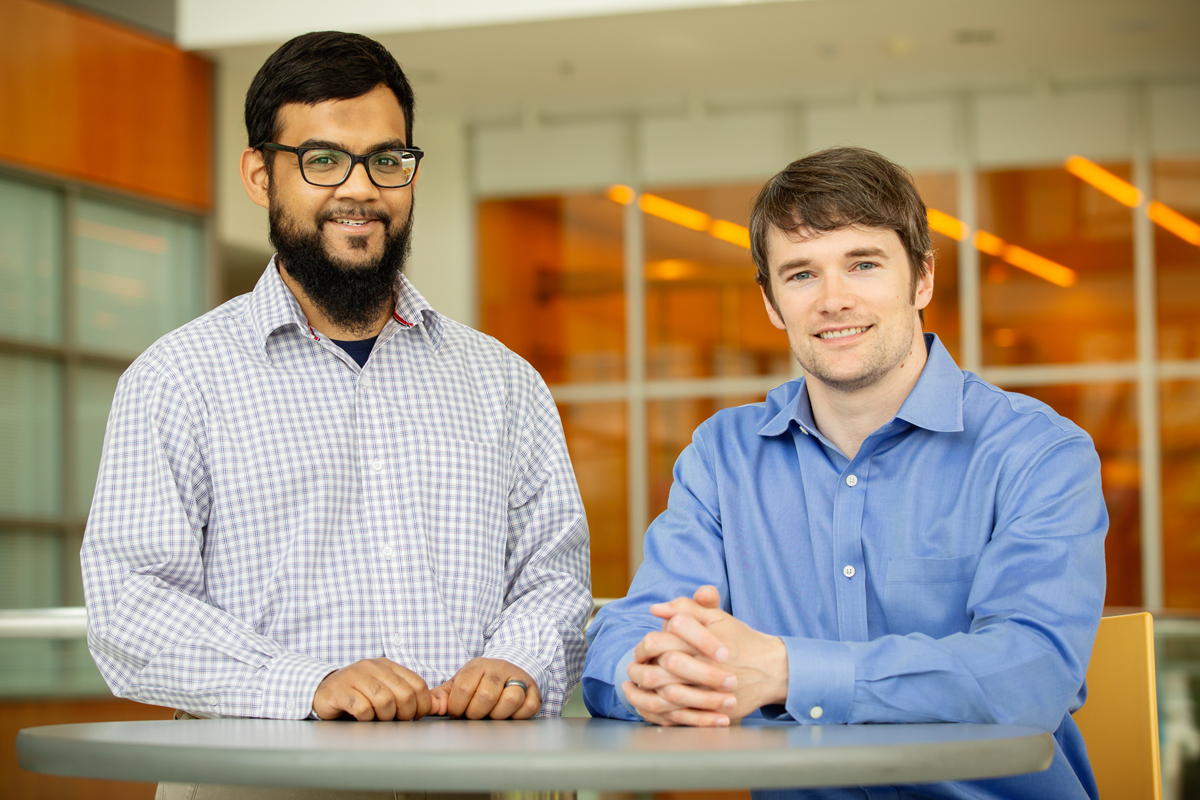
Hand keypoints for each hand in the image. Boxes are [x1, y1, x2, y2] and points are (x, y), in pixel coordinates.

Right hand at [312, 658, 431, 720]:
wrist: (322, 689)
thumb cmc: (357, 693)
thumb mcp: (383, 687)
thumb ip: (404, 693)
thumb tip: (432, 706)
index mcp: (387, 665)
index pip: (418, 684)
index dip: (422, 704)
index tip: (416, 716)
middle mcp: (372, 667)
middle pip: (403, 694)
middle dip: (405, 714)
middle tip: (397, 720)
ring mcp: (355, 677)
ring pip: (384, 700)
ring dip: (385, 716)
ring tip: (378, 719)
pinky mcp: (339, 691)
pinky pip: (362, 708)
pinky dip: (366, 718)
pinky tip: (362, 717)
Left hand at [430, 657, 540, 719]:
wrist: (506, 672)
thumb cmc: (478, 683)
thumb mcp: (457, 685)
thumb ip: (441, 696)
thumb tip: (431, 707)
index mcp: (477, 665)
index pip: (464, 688)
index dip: (458, 707)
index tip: (458, 712)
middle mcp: (499, 667)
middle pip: (487, 695)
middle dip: (476, 713)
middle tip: (474, 714)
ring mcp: (518, 678)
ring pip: (510, 699)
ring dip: (498, 714)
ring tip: (491, 714)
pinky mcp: (534, 691)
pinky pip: (528, 707)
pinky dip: (518, 715)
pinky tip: (508, 714)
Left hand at [627, 586, 788, 725]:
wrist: (771, 669)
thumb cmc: (740, 639)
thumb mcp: (718, 616)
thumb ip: (687, 607)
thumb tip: (657, 609)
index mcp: (701, 640)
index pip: (662, 639)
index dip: (646, 644)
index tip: (642, 648)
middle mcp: (704, 665)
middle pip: (661, 667)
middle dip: (640, 669)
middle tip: (632, 668)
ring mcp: (708, 691)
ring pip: (666, 695)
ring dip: (644, 692)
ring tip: (633, 687)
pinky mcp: (713, 710)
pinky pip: (679, 716)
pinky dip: (659, 712)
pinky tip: (649, 704)